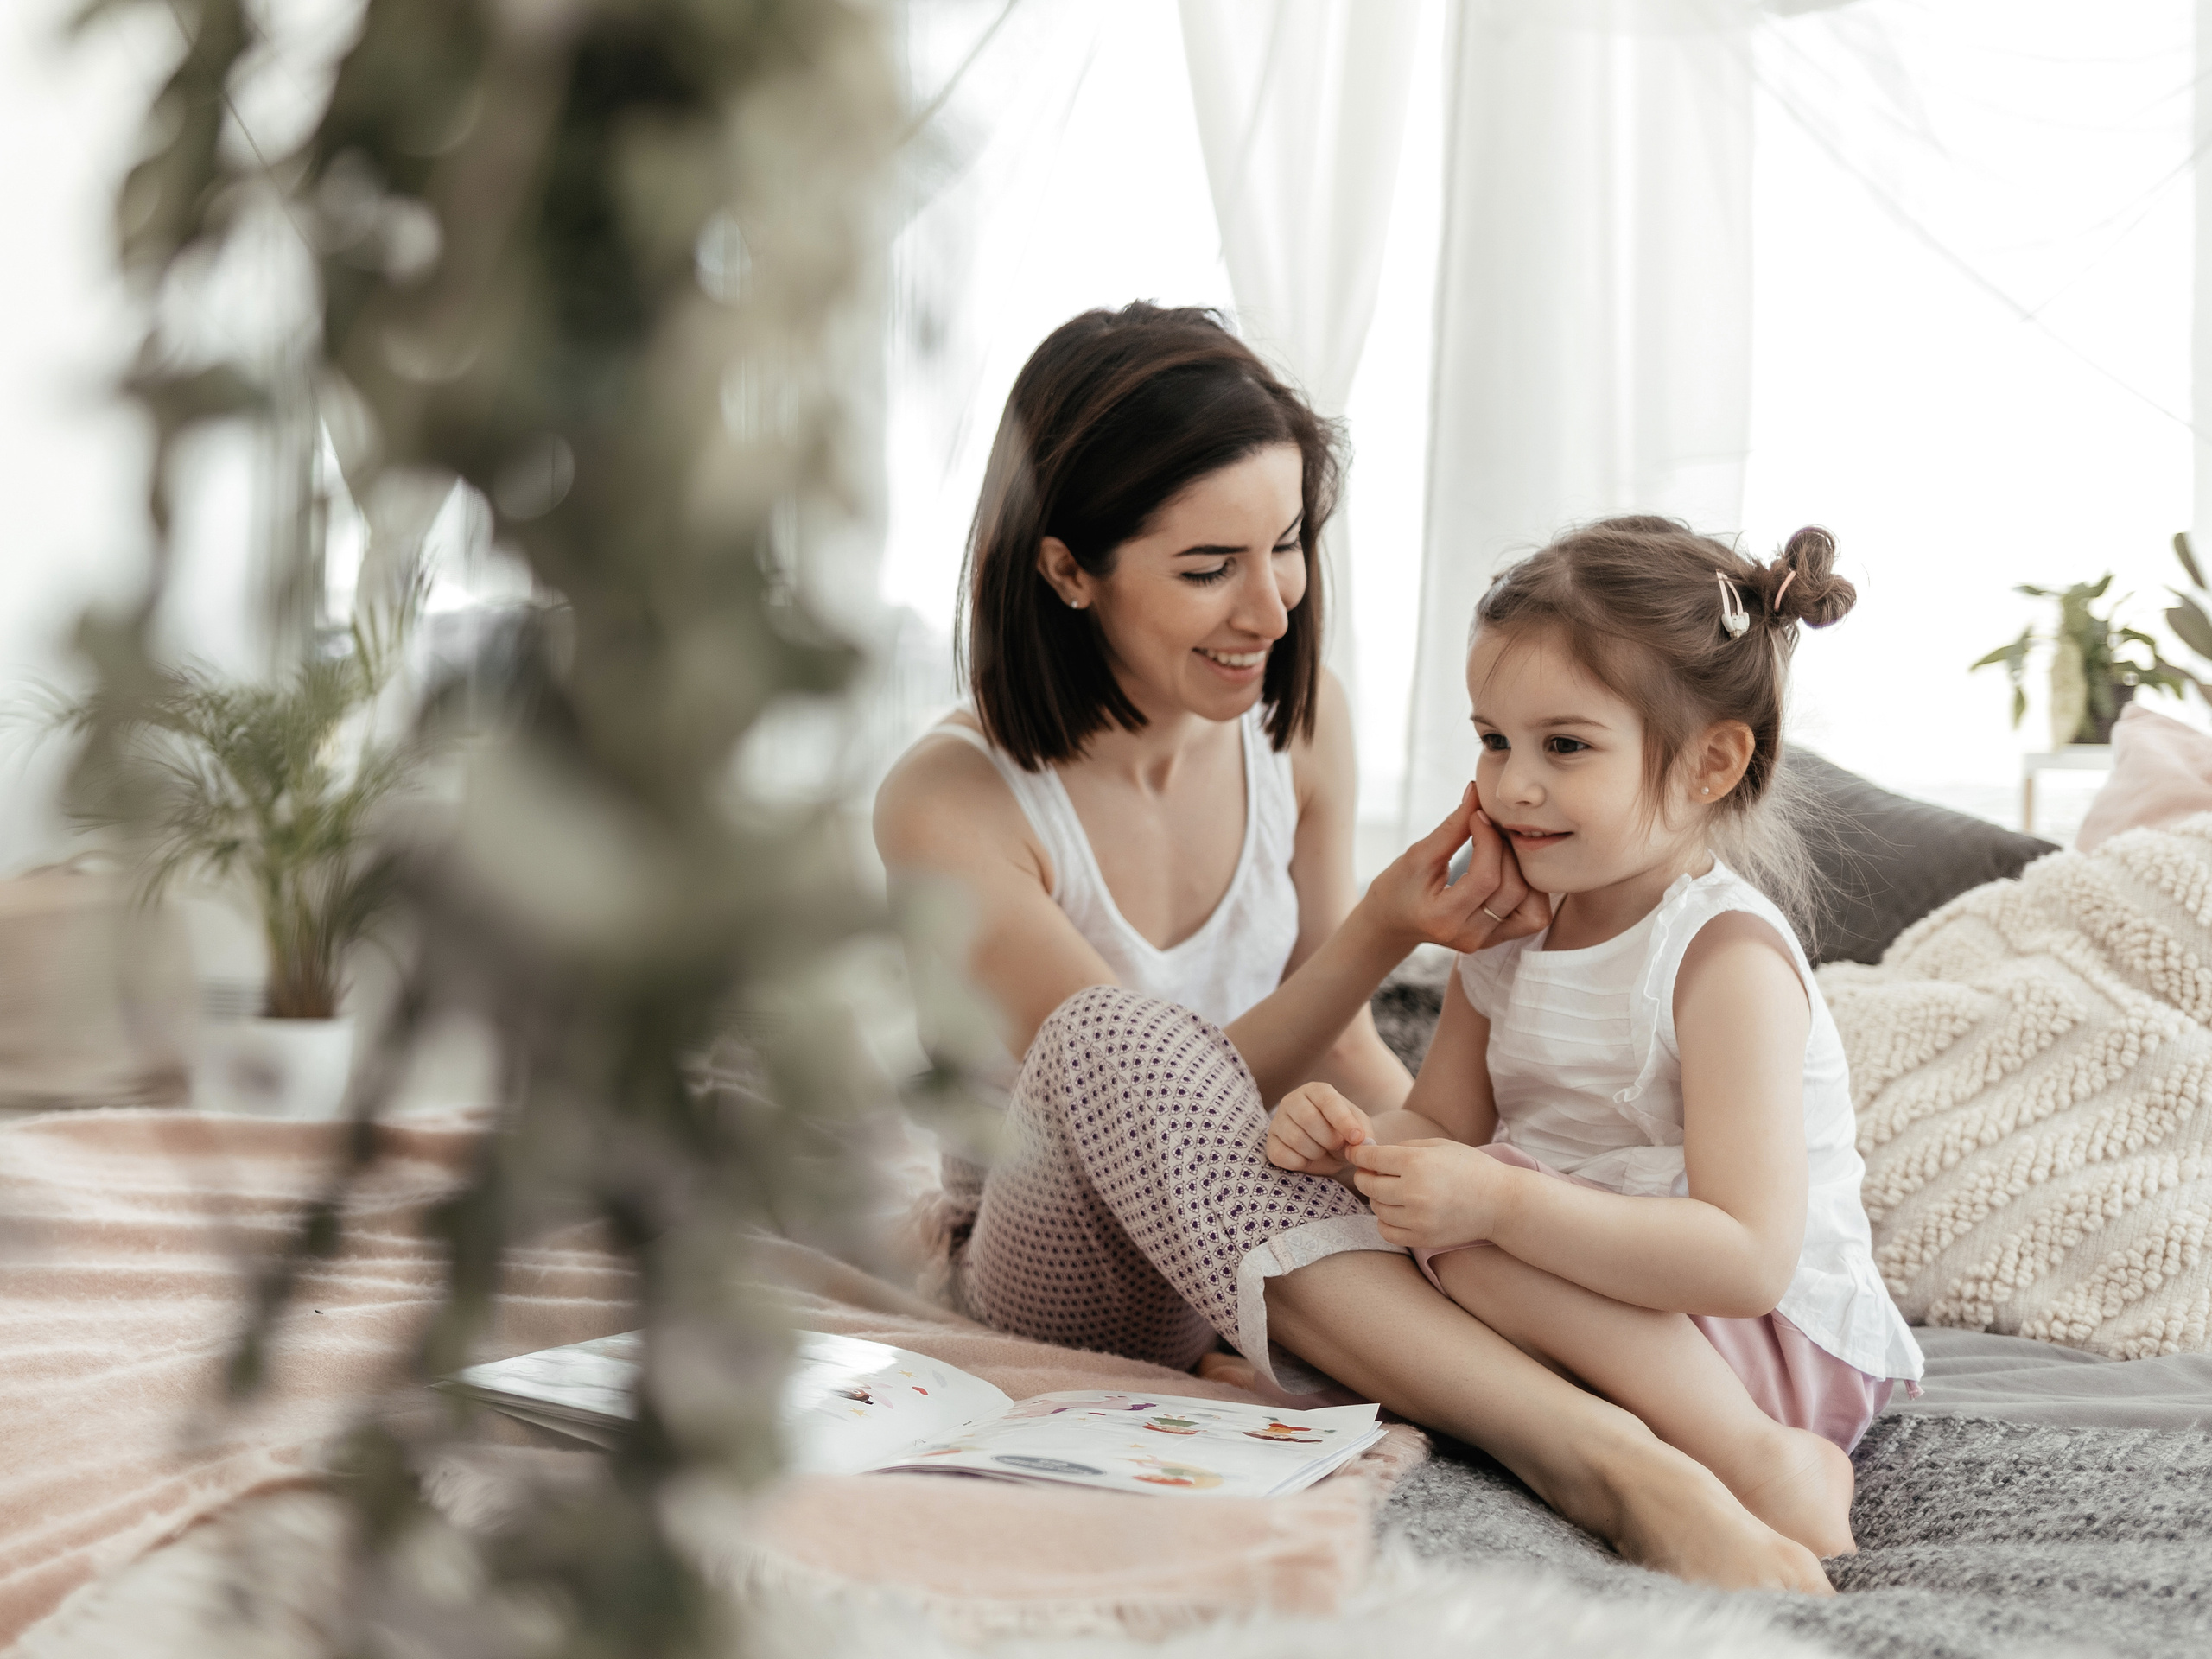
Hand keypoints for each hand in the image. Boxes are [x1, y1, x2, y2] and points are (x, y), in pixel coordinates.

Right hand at [1266, 1081, 1372, 1175]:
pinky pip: (1282, 1155)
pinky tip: (1308, 1158)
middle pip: (1308, 1118)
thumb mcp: (1360, 1129)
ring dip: (1316, 1152)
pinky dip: (1300, 1163)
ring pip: (1295, 1138)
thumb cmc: (1344, 1135)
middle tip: (1339, 1146)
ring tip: (1324, 1151)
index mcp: (1317, 1091)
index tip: (1357, 1138)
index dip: (1343, 1120)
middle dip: (1329, 1139)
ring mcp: (1278, 1121)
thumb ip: (1364, 1133)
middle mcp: (1293, 1100)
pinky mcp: (1270, 1142)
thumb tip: (1361, 1141)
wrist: (1329, 1150)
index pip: (1327, 1100)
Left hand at [1347, 1138, 1513, 1249]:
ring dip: (1377, 1198)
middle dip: (1365, 1175)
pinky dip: (1385, 1221)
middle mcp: (1414, 1191)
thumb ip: (1403, 1147)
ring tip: (1391, 1190)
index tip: (1356, 1154)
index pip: (1370, 1159)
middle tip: (1372, 1172)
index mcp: (1416, 1162)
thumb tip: (1370, 1153)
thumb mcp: (1438, 1146)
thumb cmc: (1470, 1167)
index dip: (1358, 1155)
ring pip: (1376, 1208)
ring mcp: (1418, 1218)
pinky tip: (1397, 1211)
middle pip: (1368, 1184)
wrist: (1500, 1202)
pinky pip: (1387, 1231)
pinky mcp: (1423, 1238)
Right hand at [1364, 784, 1551, 955]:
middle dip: (1507, 850)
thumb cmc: (1399, 886)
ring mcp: (1486, 942)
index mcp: (1443, 918)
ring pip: (1532, 907)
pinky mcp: (1498, 940)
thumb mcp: (1418, 855)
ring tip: (1502, 849)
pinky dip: (1530, 890)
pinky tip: (1511, 869)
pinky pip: (1533, 916)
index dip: (1488, 840)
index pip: (1485, 878)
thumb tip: (1478, 792)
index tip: (1477, 816)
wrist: (1393, 922)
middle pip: (1512, 890)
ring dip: (1523, 870)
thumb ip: (1452, 827)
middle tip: (1492, 829)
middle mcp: (1469, 937)